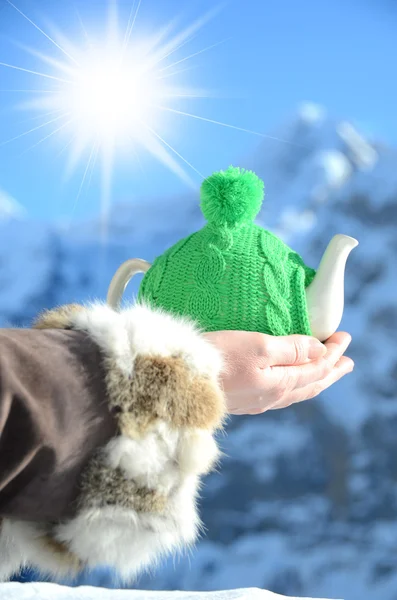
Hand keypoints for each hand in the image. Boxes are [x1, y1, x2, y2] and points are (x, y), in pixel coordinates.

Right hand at [204, 331, 353, 414]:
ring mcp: (257, 402)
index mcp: (281, 384)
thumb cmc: (218, 359)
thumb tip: (319, 349)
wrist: (181, 383)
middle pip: (311, 384)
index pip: (317, 368)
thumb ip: (291, 348)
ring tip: (326, 372)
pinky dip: (296, 385)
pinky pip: (281, 395)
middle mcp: (273, 397)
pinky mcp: (243, 401)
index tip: (345, 337)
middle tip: (347, 362)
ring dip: (315, 379)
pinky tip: (290, 383)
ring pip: (297, 392)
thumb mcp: (258, 345)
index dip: (334, 353)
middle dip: (331, 371)